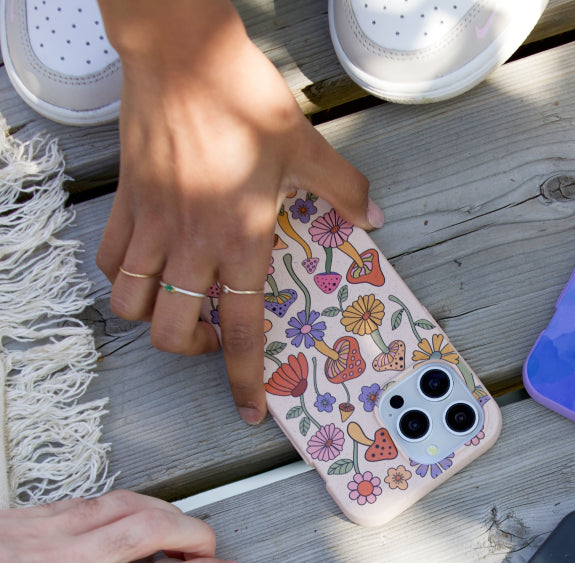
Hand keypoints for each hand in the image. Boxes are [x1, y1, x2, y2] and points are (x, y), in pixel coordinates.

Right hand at [96, 0, 379, 424]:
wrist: (181, 49)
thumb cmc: (241, 95)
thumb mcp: (306, 146)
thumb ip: (342, 189)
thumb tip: (372, 215)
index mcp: (240, 239)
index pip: (242, 330)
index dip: (245, 379)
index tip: (248, 408)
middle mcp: (192, 243)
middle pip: (169, 331)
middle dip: (190, 350)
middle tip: (212, 336)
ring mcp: (152, 224)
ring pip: (129, 302)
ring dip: (151, 316)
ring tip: (175, 304)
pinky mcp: (126, 200)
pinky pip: (110, 257)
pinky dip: (123, 273)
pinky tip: (146, 264)